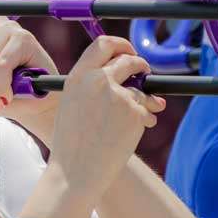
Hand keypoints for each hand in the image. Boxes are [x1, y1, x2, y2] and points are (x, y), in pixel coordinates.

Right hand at [41, 37, 162, 211]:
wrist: (75, 172)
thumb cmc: (71, 144)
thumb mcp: (72, 104)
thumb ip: (91, 85)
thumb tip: (123, 75)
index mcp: (78, 76)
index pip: (104, 44)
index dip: (121, 45)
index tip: (129, 51)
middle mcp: (98, 80)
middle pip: (129, 60)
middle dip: (141, 65)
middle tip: (145, 72)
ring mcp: (118, 95)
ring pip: (140, 90)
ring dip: (144, 100)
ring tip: (134, 120)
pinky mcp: (134, 112)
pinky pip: (145, 110)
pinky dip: (143, 120)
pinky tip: (129, 135)